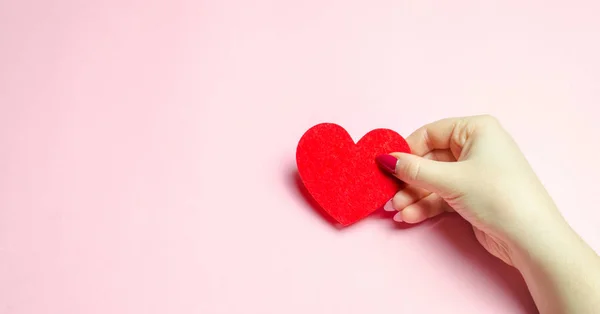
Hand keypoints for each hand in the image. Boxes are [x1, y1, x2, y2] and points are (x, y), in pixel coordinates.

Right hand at [376, 115, 565, 264]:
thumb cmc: (497, 196)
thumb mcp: (450, 180)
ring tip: (396, 211)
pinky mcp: (472, 196)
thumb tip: (384, 159)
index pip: (430, 133)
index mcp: (476, 130)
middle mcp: (475, 147)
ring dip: (413, 196)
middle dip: (408, 180)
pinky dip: (425, 205)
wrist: (530, 239)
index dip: (407, 150)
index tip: (386, 167)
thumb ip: (414, 170)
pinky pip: (441, 195)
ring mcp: (474, 173)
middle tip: (389, 194)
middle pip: (429, 159)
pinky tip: (409, 217)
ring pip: (433, 180)